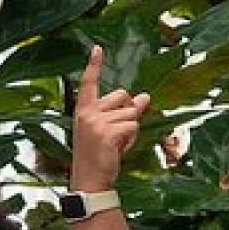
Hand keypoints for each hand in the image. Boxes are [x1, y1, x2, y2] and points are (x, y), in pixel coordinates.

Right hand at [72, 45, 149, 191]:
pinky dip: (131, 139)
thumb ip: (124, 112)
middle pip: (123, 95)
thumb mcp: (107, 130)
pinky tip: (118, 150)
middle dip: (128, 111)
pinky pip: (133, 126)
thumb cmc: (98, 156)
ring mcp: (96, 122)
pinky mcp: (107, 133)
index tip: (97, 49)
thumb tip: (145, 96)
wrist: (90, 181)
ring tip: (116, 146)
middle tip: (116, 135)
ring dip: (130, 130)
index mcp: (83, 111)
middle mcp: (88, 113)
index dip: (94, 65)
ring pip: (132, 113)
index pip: (88, 83)